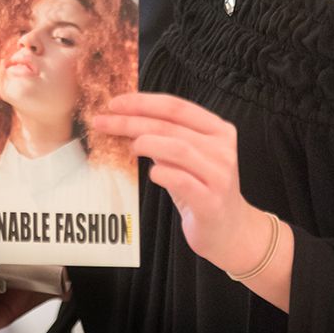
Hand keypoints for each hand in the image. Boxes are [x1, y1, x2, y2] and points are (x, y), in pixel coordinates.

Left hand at [93, 92, 269, 274]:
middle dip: (133, 121)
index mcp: (219, 129)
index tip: (115, 103)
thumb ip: (167, 137)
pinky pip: (181, 180)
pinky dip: (161, 173)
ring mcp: (219, 175)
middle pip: (171, 125)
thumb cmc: (201, 188)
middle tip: (104, 121)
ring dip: (146, 143)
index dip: (144, 102)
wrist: (229, 230)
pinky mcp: (211, 201)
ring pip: (178, 148)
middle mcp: (223, 148)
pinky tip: (152, 173)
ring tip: (130, 147)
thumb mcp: (188, 157)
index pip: (177, 106)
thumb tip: (127, 119)